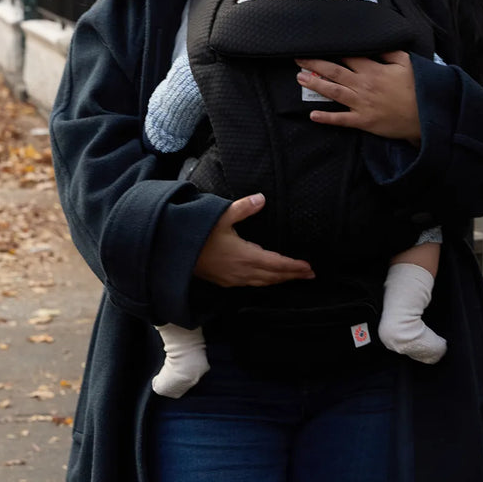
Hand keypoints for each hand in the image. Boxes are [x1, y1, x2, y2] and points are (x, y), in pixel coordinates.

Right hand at [192, 194, 314, 287]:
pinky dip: (265, 282)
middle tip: (309, 274)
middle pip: (273, 276)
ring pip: (263, 282)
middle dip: (292, 275)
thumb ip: (243, 208)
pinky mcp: (225, 281)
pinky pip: (252, 284)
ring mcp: (233, 279)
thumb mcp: (221, 216)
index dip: (294, 267)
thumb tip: (262, 198)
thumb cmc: (197, 232)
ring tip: (294, 276)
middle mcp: (242, 271)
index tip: (309, 267)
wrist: (173, 251)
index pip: (277, 264)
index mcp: (245, 256)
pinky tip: (268, 278)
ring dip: (280, 279)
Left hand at [295, 51, 420, 144]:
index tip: (319, 45)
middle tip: (299, 60)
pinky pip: (341, 119)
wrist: (426, 116)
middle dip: (314, 64)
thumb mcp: (407, 63)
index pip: (348, 56)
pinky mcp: (364, 121)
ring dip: (315, 85)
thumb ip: (389, 52)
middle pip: (333, 72)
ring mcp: (361, 104)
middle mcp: (363, 85)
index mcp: (373, 70)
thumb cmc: (418, 88)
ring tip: (301, 79)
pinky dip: (326, 117)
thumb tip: (376, 44)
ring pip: (333, 92)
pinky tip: (313, 115)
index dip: (332, 50)